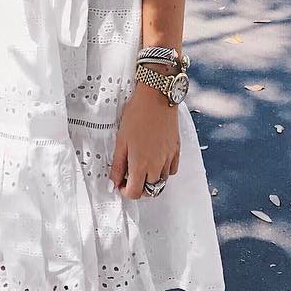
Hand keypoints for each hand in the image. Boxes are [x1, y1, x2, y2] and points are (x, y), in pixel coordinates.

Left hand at [109, 83, 180, 199]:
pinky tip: (155, 159)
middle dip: (138, 188)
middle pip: (150, 191)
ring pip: (161, 182)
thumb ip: (118, 164)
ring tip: (142, 166)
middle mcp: (157, 165)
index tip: (120, 184)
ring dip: (151, 180)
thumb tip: (114, 180)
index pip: (134, 193)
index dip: (125, 191)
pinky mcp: (176, 150)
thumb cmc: (138, 114)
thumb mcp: (121, 140)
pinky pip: (171, 170)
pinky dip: (163, 170)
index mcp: (141, 164)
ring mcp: (168, 158)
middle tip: (130, 176)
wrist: (157, 97)